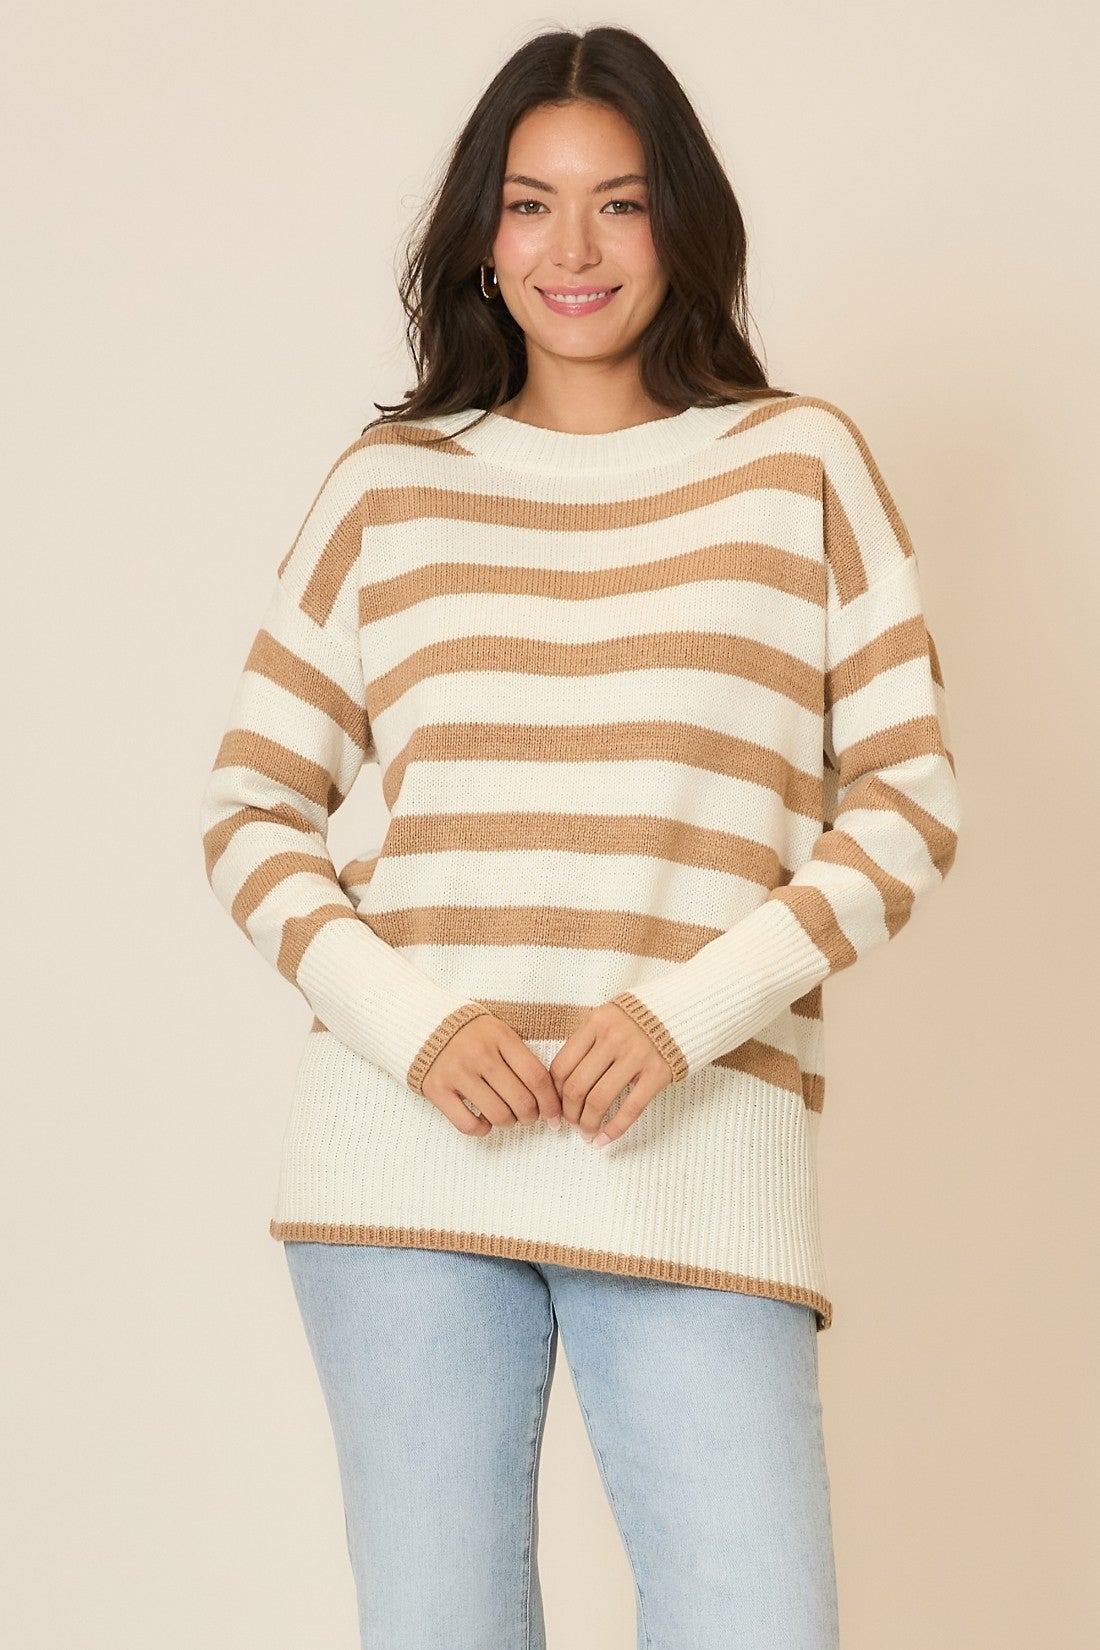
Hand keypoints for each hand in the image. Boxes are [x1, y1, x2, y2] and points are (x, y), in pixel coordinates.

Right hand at [420, 1013, 562, 1135]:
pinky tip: (483, 1119)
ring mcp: (456, 1072)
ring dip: (508, 1122)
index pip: (537, 1077)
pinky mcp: (436, 1089)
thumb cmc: (471, 1034)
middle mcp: (479, 1054)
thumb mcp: (499, 1033)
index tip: (554, 1115)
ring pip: (498, 1116)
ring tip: (506, 1115)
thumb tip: (551, 1100)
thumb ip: (522, 1059)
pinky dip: (482, 1129)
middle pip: (521, 1101)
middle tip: (529, 1115)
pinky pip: (468, 1124)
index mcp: (500, 1037)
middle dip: (531, 1116)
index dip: (551, 1102)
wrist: (422, 1024)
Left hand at [549, 1002, 674, 1146]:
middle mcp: (613, 1037)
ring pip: (599, 1100)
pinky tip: (604, 1140)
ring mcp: (637, 1055)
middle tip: (572, 1124)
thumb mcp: (607, 1019)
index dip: (555, 1093)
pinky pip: (631, 1108)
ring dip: (587, 1124)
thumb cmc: (638, 1020)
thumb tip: (560, 1086)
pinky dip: (614, 1129)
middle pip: (576, 1086)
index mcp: (596, 1022)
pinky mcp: (658, 1072)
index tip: (557, 1106)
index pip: (562, 1066)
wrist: (684, 1010)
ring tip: (587, 1134)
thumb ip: (586, 1044)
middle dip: (569, 1113)